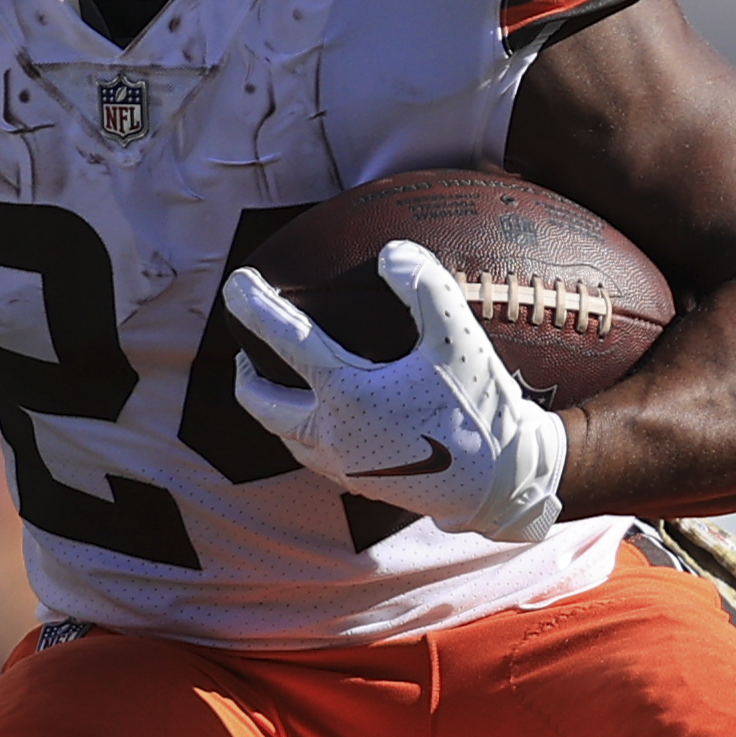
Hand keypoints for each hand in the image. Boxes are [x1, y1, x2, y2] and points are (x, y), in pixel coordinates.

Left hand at [221, 243, 569, 544]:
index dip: (254, 307)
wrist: (501, 485)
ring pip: (282, 434)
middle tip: (244, 349)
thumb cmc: (480, 409)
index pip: (285, 340)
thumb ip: (426, 287)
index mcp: (348, 394)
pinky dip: (300, 429)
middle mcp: (332, 434)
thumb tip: (391, 251)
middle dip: (244, 372)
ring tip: (278, 381)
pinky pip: (311, 454)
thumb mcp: (459, 339)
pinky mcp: (358, 482)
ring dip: (269, 404)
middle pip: (260, 402)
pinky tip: (325, 416)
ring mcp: (341, 465)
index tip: (234, 283)